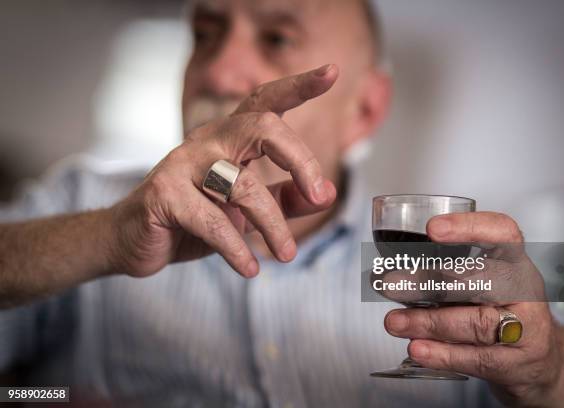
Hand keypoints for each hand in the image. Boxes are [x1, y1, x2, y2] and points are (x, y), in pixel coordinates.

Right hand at [107, 64, 338, 277]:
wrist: (132, 241)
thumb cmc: (194, 219)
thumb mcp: (248, 211)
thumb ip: (287, 200)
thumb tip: (329, 194)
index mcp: (230, 138)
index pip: (266, 101)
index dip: (298, 86)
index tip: (332, 72)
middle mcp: (207, 140)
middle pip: (262, 127)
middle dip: (300, 160)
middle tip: (319, 196)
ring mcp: (181, 164)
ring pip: (241, 185)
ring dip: (272, 225)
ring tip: (287, 254)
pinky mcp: (163, 194)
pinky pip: (211, 221)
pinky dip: (236, 249)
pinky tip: (250, 268)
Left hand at [383, 212, 563, 406]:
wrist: (543, 360)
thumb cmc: (503, 311)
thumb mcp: (487, 282)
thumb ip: (449, 274)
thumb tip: (393, 273)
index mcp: (514, 261)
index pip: (502, 233)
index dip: (469, 227)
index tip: (432, 228)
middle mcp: (524, 290)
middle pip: (479, 281)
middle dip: (428, 281)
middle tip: (390, 283)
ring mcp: (526, 328)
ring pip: (475, 322)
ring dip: (428, 321)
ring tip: (394, 321)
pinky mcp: (516, 363)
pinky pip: (476, 357)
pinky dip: (442, 354)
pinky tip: (417, 348)